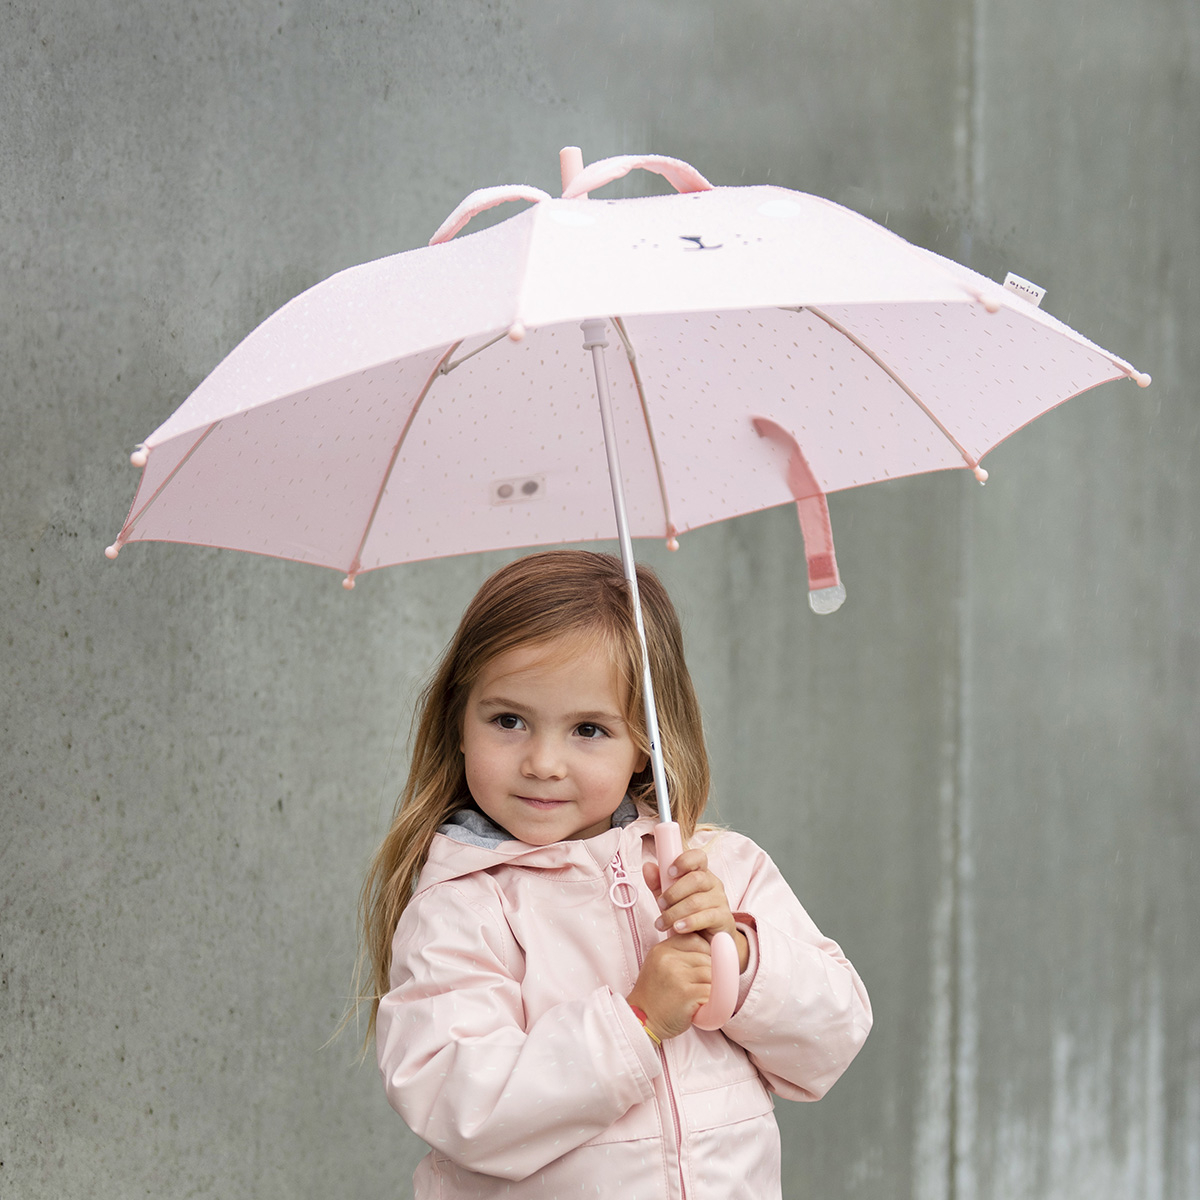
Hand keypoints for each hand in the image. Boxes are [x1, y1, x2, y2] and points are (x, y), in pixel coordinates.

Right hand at [626, 933, 712, 1040]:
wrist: (641, 1021)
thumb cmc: (655, 997)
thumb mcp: (660, 967)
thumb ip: (678, 956)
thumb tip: (711, 951)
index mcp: (662, 949)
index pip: (695, 940)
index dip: (706, 953)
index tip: (704, 968)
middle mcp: (668, 958)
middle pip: (706, 957)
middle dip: (712, 972)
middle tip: (705, 987)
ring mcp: (676, 974)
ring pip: (711, 974)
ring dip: (714, 987)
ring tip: (705, 997)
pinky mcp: (686, 992)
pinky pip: (711, 990)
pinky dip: (714, 999)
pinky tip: (706, 1006)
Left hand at [645, 848, 749, 972]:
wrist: (707, 941)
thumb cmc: (687, 915)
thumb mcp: (670, 898)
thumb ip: (658, 883)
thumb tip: (647, 866)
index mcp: (701, 873)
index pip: (698, 857)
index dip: (684, 861)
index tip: (669, 872)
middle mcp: (713, 883)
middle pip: (696, 879)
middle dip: (673, 892)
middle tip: (660, 904)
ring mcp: (720, 900)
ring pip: (696, 901)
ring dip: (674, 912)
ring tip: (662, 923)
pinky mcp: (724, 918)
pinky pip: (706, 917)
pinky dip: (689, 922)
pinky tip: (678, 928)